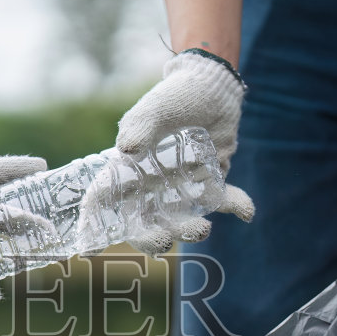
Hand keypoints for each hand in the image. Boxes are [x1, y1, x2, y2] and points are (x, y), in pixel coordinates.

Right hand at [113, 49, 254, 252]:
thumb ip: (140, 126)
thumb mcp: (154, 109)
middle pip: (145, 222)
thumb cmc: (175, 95)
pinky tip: (246, 211)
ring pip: (181, 220)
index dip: (94, 225)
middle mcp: (152, 184)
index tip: (90, 249)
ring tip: (204, 229)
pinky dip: (235, 206)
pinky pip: (221, 201)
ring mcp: (183, 187)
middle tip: (164, 240)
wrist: (213, 87)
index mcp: (129, 170)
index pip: (105, 200)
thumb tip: (127, 149)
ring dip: (189, 231)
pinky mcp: (211, 182)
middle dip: (151, 238)